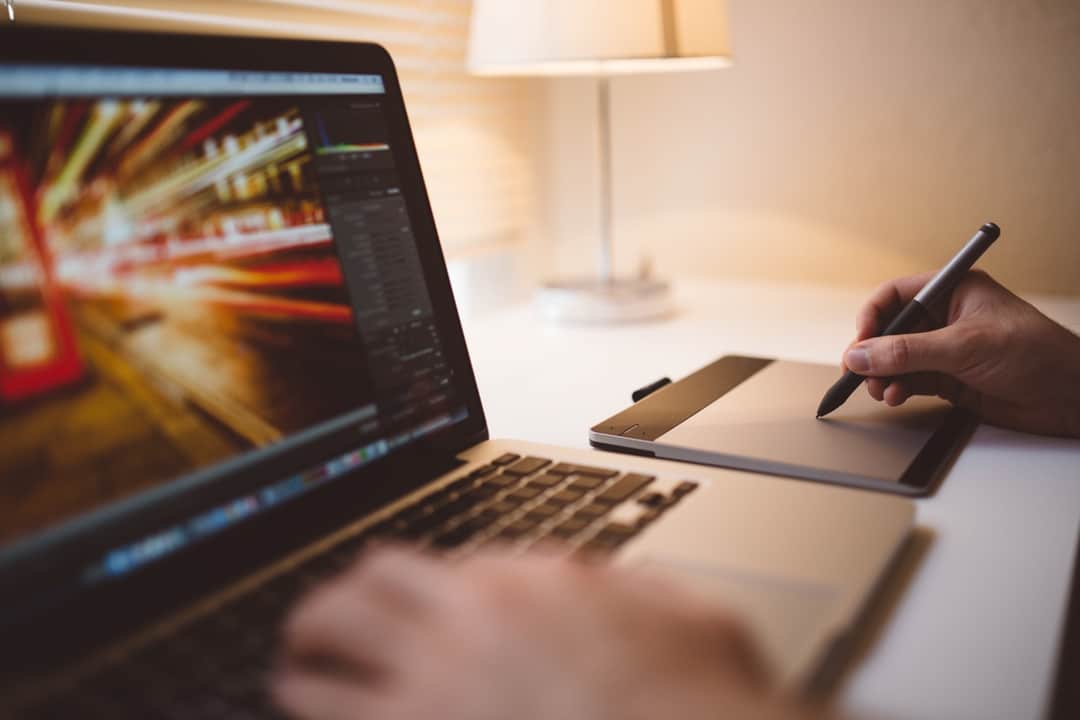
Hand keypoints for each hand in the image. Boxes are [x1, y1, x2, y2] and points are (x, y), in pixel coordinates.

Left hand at [273, 545, 817, 719]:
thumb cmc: (700, 699)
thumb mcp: (691, 616)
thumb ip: (642, 593)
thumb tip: (622, 587)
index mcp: (531, 584)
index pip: (449, 567)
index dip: (432, 593)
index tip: (424, 614)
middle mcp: (469, 623)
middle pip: (366, 587)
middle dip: (338, 602)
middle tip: (322, 624)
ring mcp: (434, 690)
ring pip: (327, 650)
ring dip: (304, 659)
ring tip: (293, 672)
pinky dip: (317, 715)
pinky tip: (309, 714)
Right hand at [844, 270, 1079, 437]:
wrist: (1071, 395)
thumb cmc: (1037, 353)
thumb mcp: (965, 346)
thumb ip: (908, 352)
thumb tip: (862, 355)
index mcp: (953, 291)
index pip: (896, 295)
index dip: (873, 317)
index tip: (861, 342)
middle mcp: (946, 318)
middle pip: (890, 330)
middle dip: (873, 353)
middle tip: (860, 372)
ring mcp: (945, 349)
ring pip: (896, 359)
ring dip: (883, 375)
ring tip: (883, 390)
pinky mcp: (948, 378)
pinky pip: (908, 380)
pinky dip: (896, 389)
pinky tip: (896, 396)